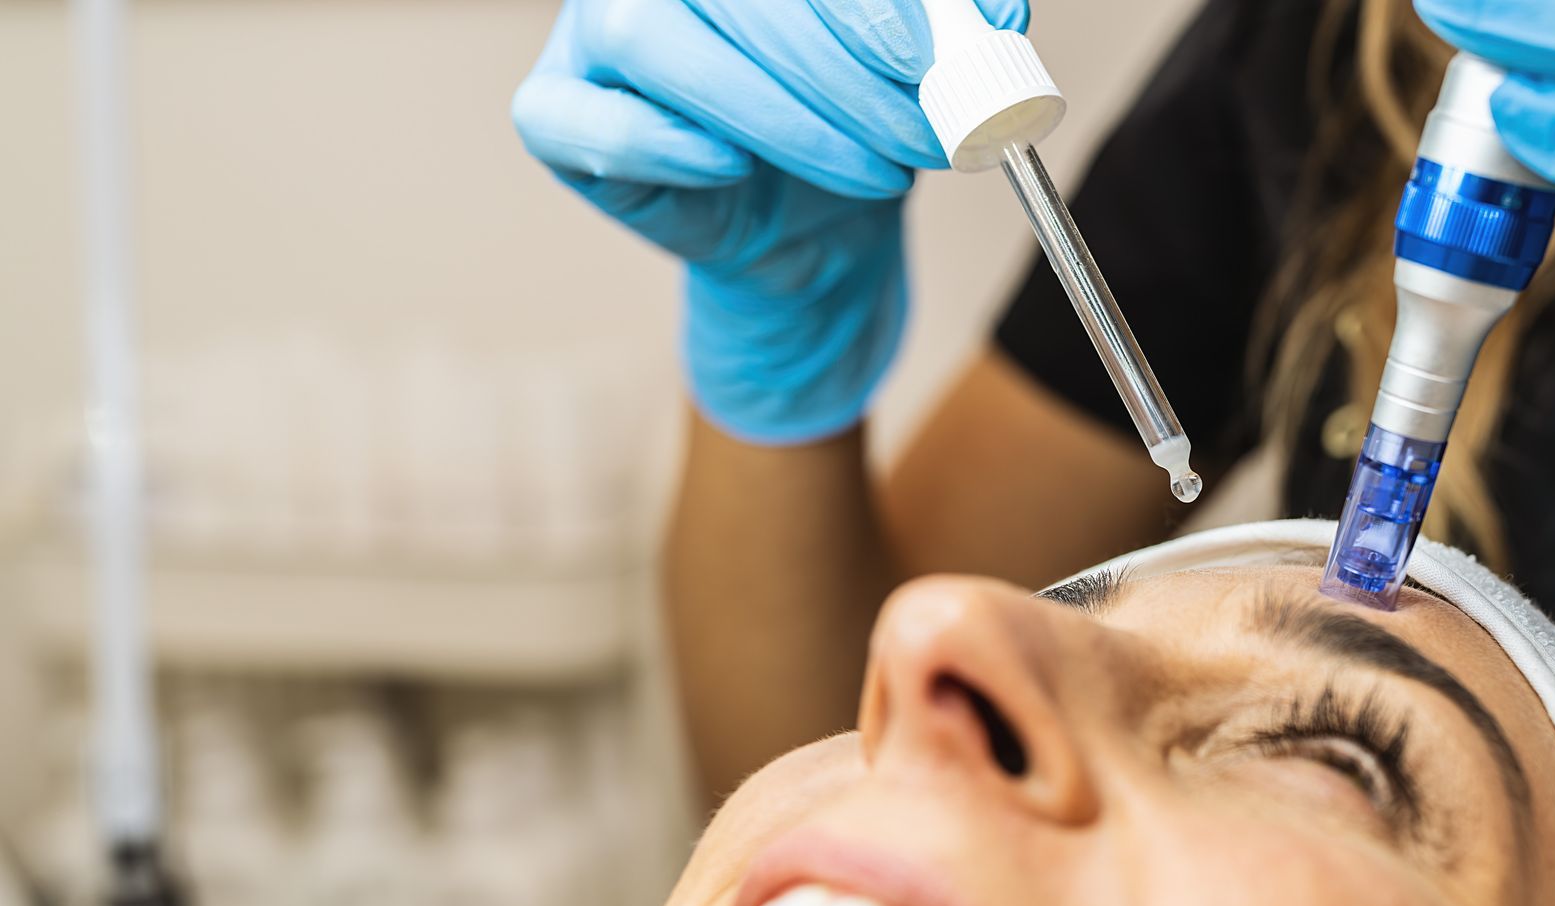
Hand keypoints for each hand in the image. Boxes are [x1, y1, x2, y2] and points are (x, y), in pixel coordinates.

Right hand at [513, 0, 1028, 443]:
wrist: (814, 229)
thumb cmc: (851, 121)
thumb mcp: (910, 66)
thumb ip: (941, 24)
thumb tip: (994, 14)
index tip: (929, 47)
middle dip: (837, 64)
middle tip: (921, 127)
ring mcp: (591, 33)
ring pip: (654, 41)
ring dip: (775, 113)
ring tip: (868, 169)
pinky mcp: (555, 115)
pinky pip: (586, 121)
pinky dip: (667, 144)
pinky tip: (734, 169)